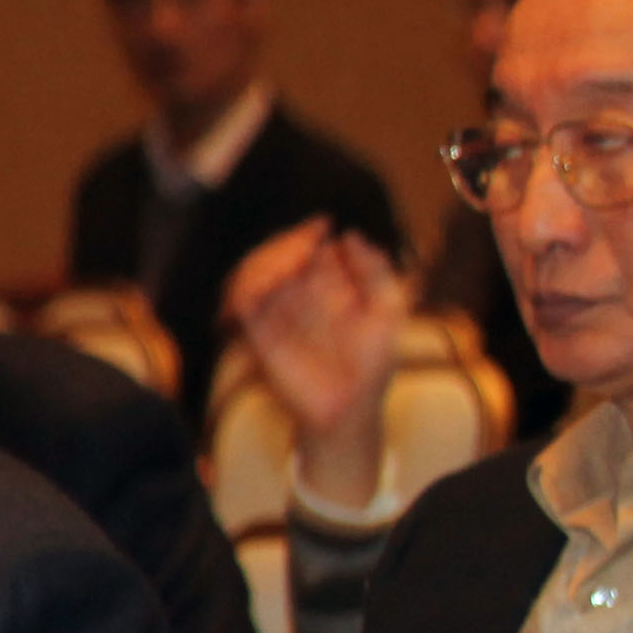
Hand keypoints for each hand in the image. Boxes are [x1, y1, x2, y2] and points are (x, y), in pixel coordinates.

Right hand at [223, 220, 409, 507]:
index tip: (323, 225)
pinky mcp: (258, 336)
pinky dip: (249, 288)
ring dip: (269, 258)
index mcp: (327, 284)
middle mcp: (298, 294)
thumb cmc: (373, 362)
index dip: (310, 231)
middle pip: (279, 251)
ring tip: (292, 260)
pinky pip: (243, 302)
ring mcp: (276, 313)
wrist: (351, 407)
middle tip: (308, 241)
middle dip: (290, 241)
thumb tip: (351, 235)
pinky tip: (270, 282)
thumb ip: (376, 271)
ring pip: (255, 270)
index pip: (309, 245)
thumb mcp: (389, 311)